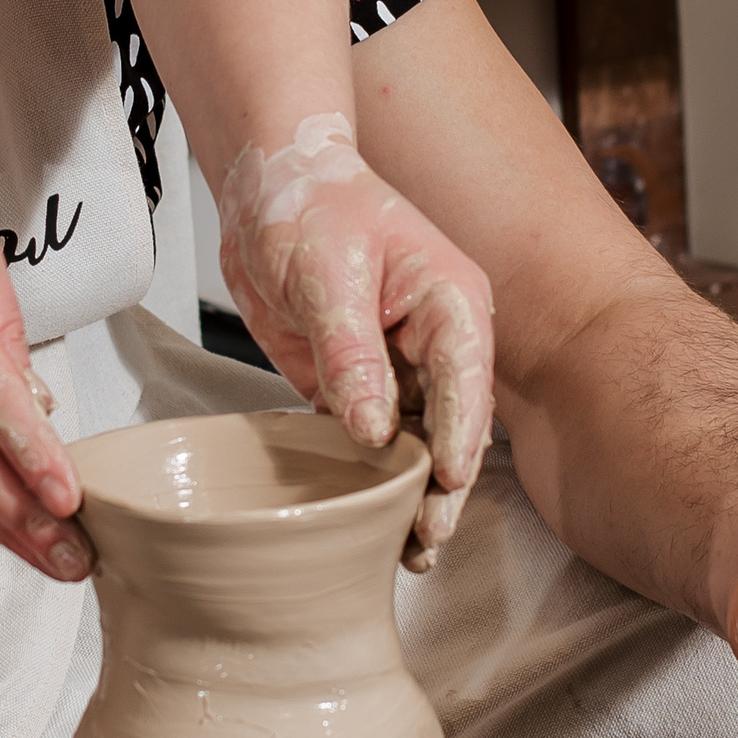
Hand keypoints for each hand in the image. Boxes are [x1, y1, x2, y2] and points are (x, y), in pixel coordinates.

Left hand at [217, 114, 493, 570]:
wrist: (270, 185)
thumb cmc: (310, 202)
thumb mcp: (327, 273)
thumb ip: (352, 353)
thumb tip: (374, 430)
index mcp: (452, 302)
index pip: (467, 380)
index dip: (461, 437)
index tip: (448, 484)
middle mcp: (437, 341)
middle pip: (452, 427)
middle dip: (443, 488)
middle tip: (426, 539)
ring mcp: (401, 367)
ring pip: (416, 444)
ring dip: (410, 497)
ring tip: (405, 552)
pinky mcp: (360, 385)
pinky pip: (371, 441)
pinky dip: (370, 482)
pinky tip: (368, 523)